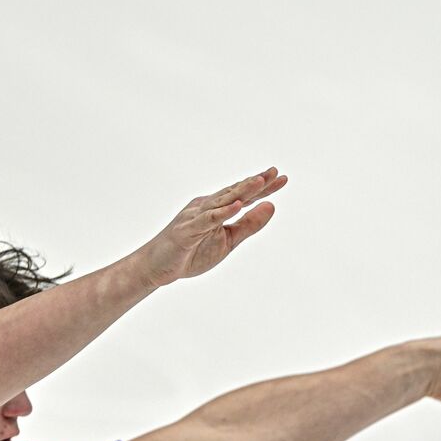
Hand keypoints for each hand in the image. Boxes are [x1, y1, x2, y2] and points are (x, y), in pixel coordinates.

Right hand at [131, 167, 288, 288]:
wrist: (157, 268)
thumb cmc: (192, 252)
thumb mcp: (229, 240)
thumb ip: (249, 225)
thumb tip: (272, 206)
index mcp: (217, 209)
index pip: (244, 196)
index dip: (263, 188)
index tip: (283, 178)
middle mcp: (206, 207)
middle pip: (235, 193)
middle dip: (255, 183)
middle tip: (275, 172)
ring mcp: (195, 217)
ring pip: (221, 202)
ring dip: (241, 191)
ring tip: (259, 182)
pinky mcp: (186, 231)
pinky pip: (206, 221)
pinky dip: (221, 213)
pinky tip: (236, 206)